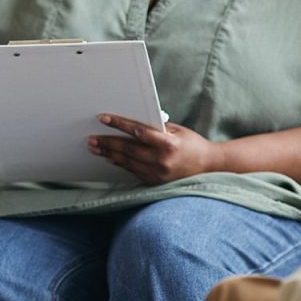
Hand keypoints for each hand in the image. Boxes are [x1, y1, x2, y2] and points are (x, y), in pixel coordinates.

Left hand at [88, 114, 218, 183]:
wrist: (209, 167)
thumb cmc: (192, 144)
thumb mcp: (177, 130)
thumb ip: (156, 127)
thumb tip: (131, 123)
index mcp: (168, 144)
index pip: (138, 132)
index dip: (119, 124)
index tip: (104, 118)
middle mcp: (162, 160)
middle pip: (128, 149)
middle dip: (107, 142)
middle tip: (91, 138)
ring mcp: (158, 173)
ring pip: (127, 162)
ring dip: (109, 154)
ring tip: (95, 147)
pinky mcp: (155, 182)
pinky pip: (133, 171)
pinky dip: (120, 164)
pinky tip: (109, 158)